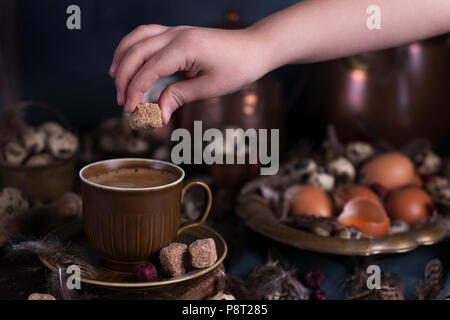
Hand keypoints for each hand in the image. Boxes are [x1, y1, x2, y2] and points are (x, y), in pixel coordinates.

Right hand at [109, 25, 267, 123]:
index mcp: (185, 47)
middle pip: (137, 52)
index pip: (149, 69)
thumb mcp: (209, 87)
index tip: (129, 109)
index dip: (135, 90)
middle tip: (122, 101)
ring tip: (115, 79)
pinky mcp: (177, 34)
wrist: (253, 49)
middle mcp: (176, 34)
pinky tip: (128, 60)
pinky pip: (146, 35)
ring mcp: (175, 31)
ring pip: (137, 38)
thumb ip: (179, 96)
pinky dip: (132, 47)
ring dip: (122, 58)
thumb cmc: (237, 67)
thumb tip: (158, 112)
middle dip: (125, 77)